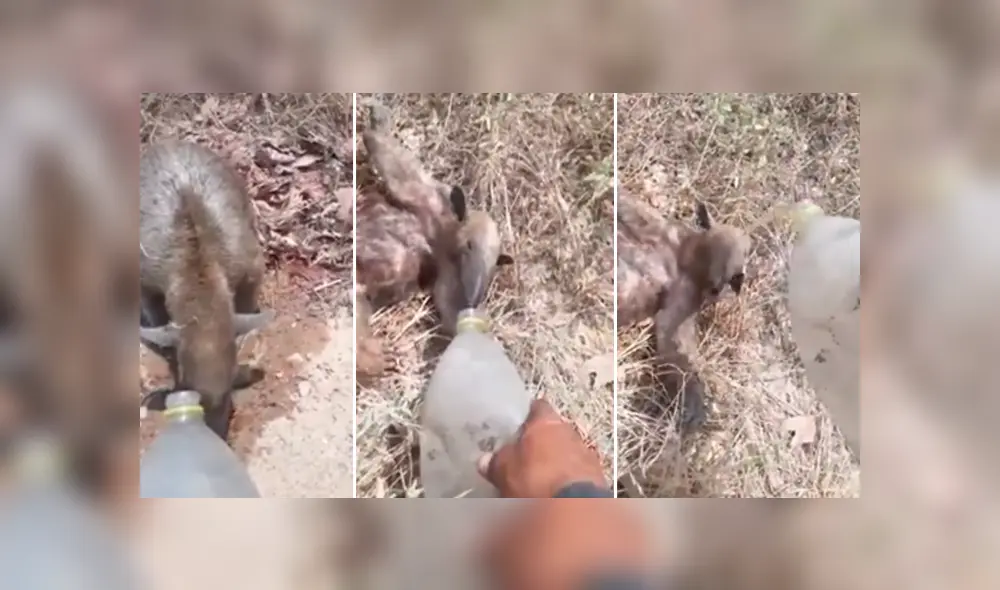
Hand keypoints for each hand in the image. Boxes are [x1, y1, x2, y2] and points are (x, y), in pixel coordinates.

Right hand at [477, 398, 605, 497]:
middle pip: (556, 431)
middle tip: (528, 457)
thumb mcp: (505, 471)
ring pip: (570, 453)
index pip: (538, 408)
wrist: (575, 511)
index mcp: (547, 423)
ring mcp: (588, 455)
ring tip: (544, 480)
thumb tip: (486, 460)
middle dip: (545, 442)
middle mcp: (571, 432)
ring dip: (559, 462)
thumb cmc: (535, 480)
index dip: (529, 415)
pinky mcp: (600, 479)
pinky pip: (580, 475)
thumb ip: (497, 462)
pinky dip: (570, 481)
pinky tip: (560, 495)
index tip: (521, 424)